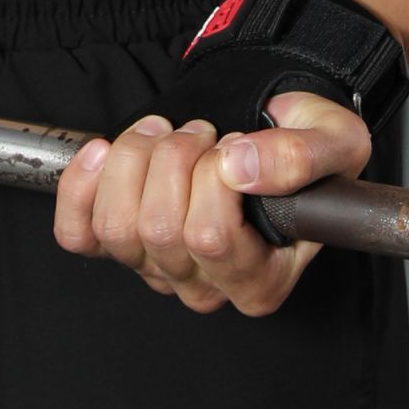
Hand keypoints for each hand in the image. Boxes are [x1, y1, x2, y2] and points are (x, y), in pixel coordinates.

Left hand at [52, 90, 371, 314]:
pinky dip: (80, 188)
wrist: (262, 124)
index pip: (211, 237)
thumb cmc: (299, 143)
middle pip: (159, 230)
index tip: (233, 143)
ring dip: (134, 160)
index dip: (212, 175)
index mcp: (261, 279)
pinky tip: (104, 151)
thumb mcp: (331, 140)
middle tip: (199, 131)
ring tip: (163, 133)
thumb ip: (300, 156)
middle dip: (174, 157)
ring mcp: (155, 267)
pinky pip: (77, 234)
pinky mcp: (115, 243)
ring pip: (117, 227)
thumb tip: (242, 167)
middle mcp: (205, 285)